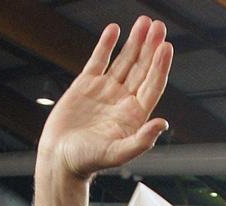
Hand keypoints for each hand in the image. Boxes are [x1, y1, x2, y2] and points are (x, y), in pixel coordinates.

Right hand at [34, 17, 171, 205]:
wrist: (59, 159)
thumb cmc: (88, 162)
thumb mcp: (118, 154)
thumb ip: (141, 140)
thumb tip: (163, 123)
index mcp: (134, 116)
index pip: (152, 85)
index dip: (160, 66)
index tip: (166, 47)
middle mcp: (123, 101)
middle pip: (141, 69)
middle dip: (151, 47)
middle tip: (159, 26)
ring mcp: (105, 91)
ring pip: (124, 61)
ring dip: (135, 42)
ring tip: (144, 23)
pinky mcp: (85, 85)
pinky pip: (99, 60)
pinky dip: (106, 45)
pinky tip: (114, 30)